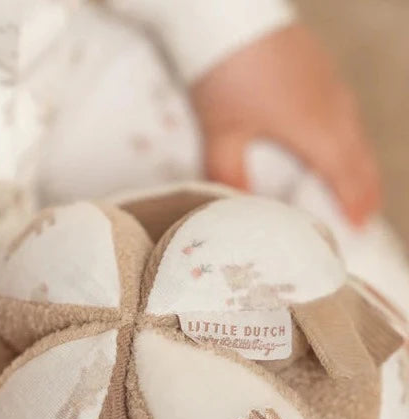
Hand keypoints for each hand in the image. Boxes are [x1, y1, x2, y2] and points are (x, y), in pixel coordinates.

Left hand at [191, 24, 380, 225]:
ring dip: (358, 160)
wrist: (224, 10)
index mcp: (314, 128)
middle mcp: (331, 105)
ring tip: (355, 182)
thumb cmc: (222, 75)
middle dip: (365, 187)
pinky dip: (347, 134)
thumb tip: (238, 206)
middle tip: (366, 215)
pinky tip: (335, 136)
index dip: (353, 203)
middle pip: (358, 154)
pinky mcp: (318, 63)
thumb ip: (229, 175)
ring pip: (355, 130)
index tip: (358, 228)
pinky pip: (344, 108)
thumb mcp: (221, 134)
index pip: (344, 175)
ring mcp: (328, 81)